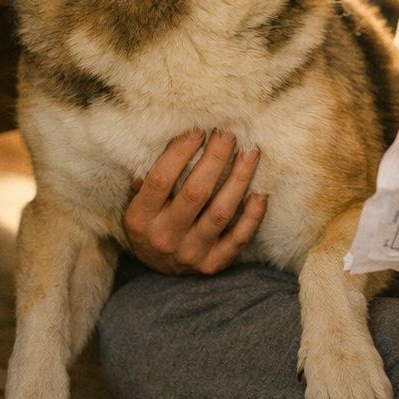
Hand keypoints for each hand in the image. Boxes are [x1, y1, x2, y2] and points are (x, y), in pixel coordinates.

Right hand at [123, 129, 266, 274]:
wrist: (157, 269)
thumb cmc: (151, 222)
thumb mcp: (138, 201)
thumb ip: (152, 175)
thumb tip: (180, 134)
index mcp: (140, 218)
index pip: (161, 179)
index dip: (181, 151)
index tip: (199, 129)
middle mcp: (164, 238)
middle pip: (196, 192)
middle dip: (216, 158)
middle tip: (229, 134)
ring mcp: (190, 253)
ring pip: (221, 212)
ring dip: (239, 179)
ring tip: (250, 153)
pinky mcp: (213, 264)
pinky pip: (239, 238)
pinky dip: (252, 215)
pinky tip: (260, 191)